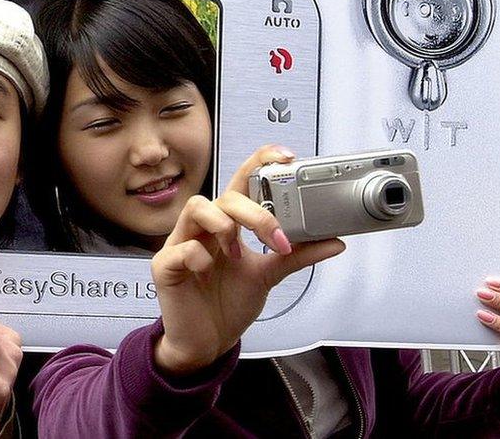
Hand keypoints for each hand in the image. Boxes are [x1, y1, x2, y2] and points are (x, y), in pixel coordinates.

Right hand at [152, 144, 346, 374]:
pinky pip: (181, 249)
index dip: (260, 162)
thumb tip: (335, 242)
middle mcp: (203, 228)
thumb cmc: (228, 303)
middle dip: (253, 212)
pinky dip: (199, 257)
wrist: (207, 342)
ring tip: (236, 254)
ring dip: (223, 226)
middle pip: (223, 196)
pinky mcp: (164, 266)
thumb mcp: (267, 276)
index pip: (241, 182)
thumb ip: (296, 257)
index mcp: (227, 224)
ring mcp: (180, 244)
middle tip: (273, 237)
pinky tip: (207, 272)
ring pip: (197, 208)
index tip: (286, 157)